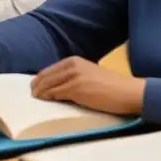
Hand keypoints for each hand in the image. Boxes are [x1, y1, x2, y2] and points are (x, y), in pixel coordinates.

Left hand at [30, 56, 145, 115]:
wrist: (128, 92)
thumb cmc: (112, 87)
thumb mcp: (90, 74)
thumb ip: (75, 76)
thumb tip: (58, 85)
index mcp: (75, 60)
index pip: (50, 69)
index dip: (40, 78)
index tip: (35, 85)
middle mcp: (72, 65)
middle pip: (46, 76)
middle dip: (37, 85)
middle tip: (32, 93)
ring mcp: (74, 76)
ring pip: (48, 84)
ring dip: (40, 92)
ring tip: (35, 98)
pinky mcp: (76, 88)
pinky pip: (56, 93)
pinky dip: (47, 97)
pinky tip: (44, 100)